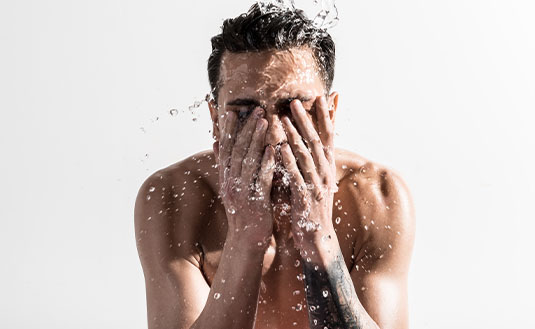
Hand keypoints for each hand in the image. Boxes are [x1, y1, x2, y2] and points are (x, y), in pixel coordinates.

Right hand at [214, 107, 275, 247]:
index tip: (232, 111)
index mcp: (226, 178)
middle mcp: (230, 183)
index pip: (224, 149)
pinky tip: (272, 149)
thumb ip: (225, 165)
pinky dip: (265, 163)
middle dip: (245, 128)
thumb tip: (215, 142)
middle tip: (256, 109)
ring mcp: (242, 192)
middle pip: (236, 150)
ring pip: (247, 161)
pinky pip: (260, 179)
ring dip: (256, 139)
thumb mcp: (231, 186)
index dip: (227, 130)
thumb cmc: (243, 211)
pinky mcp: (255, 201)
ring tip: (265, 121)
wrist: (247, 241)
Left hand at [280, 96, 336, 254]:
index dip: (325, 115)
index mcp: (327, 166)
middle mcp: (324, 172)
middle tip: (294, 101)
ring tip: (282, 118)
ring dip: (294, 135)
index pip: (328, 135)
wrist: (317, 239)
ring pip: (305, 155)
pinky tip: (279, 148)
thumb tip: (309, 141)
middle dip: (306, 119)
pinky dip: (287, 161)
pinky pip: (295, 176)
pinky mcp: (305, 197)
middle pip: (316, 140)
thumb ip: (312, 160)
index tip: (321, 95)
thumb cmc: (312, 207)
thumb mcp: (315, 180)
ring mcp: (316, 185)